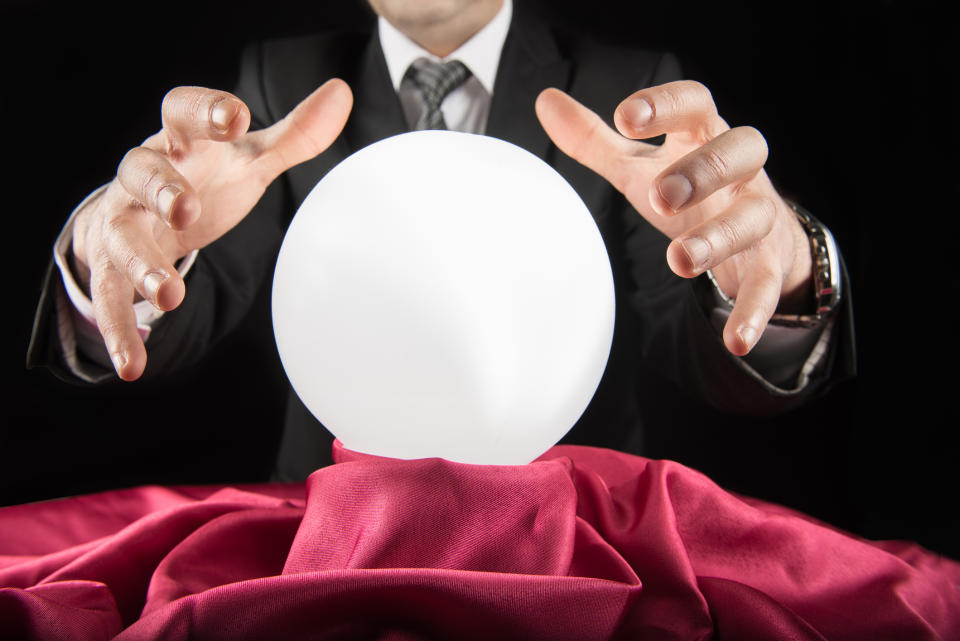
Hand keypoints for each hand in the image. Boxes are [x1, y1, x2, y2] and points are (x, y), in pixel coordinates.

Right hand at [71, 80, 352, 379]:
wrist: (138, 209)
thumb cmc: (204, 177)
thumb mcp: (246, 157)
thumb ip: (293, 133)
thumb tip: (341, 92)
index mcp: (181, 141)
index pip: (182, 111)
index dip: (205, 110)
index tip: (235, 116)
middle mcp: (144, 176)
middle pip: (142, 171)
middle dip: (162, 190)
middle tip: (185, 212)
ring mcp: (124, 221)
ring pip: (123, 237)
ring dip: (142, 266)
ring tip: (168, 297)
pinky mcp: (111, 266)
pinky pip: (109, 298)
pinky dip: (119, 332)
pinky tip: (131, 365)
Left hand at [535, 81, 811, 355]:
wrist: (761, 235)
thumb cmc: (689, 191)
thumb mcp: (639, 167)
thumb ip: (593, 139)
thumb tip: (545, 101)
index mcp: (703, 136)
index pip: (695, 102)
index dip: (665, 105)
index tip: (625, 116)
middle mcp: (740, 170)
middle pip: (740, 150)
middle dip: (702, 171)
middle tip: (661, 198)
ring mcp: (760, 214)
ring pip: (754, 215)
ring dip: (719, 237)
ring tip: (680, 260)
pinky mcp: (769, 262)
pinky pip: (767, 284)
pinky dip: (754, 311)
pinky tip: (734, 340)